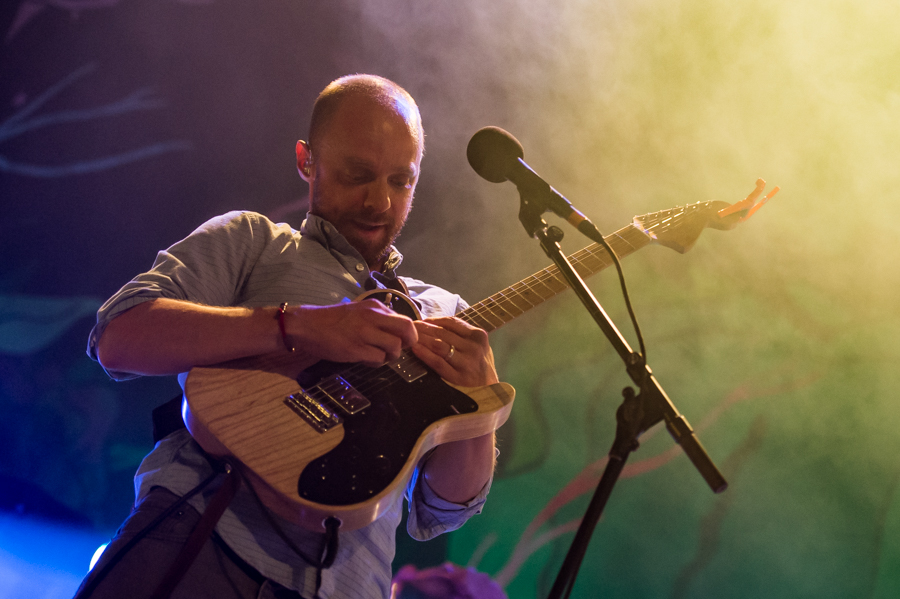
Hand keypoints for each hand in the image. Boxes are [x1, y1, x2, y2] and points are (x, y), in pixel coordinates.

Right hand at [286, 299, 417, 365]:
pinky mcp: (356, 348)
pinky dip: (376, 362)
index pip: (404, 319)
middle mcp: (372, 317)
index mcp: (374, 307)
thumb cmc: (331, 321)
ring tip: (379, 356)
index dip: (408, 334)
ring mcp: (364, 333)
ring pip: (395, 346)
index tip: (403, 341)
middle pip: (406, 329)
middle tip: (399, 350)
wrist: (307, 326)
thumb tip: (395, 331)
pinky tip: (365, 359)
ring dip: (391, 356)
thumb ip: (377, 319)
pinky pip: (378, 359)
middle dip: (409, 343)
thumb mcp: (358, 312)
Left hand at [411, 316, 498, 386]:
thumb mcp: (479, 346)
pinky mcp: (457, 377)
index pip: (452, 322)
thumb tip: (436, 325)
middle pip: (442, 332)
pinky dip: (424, 354)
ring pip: (438, 345)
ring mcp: (466, 362)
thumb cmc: (480, 366)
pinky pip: (437, 362)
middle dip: (424, 328)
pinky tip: (415, 349)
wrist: (490, 391)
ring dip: (422, 338)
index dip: (434, 320)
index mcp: (478, 336)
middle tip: (411, 327)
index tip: (422, 320)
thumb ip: (463, 335)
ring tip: (411, 336)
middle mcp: (473, 347)